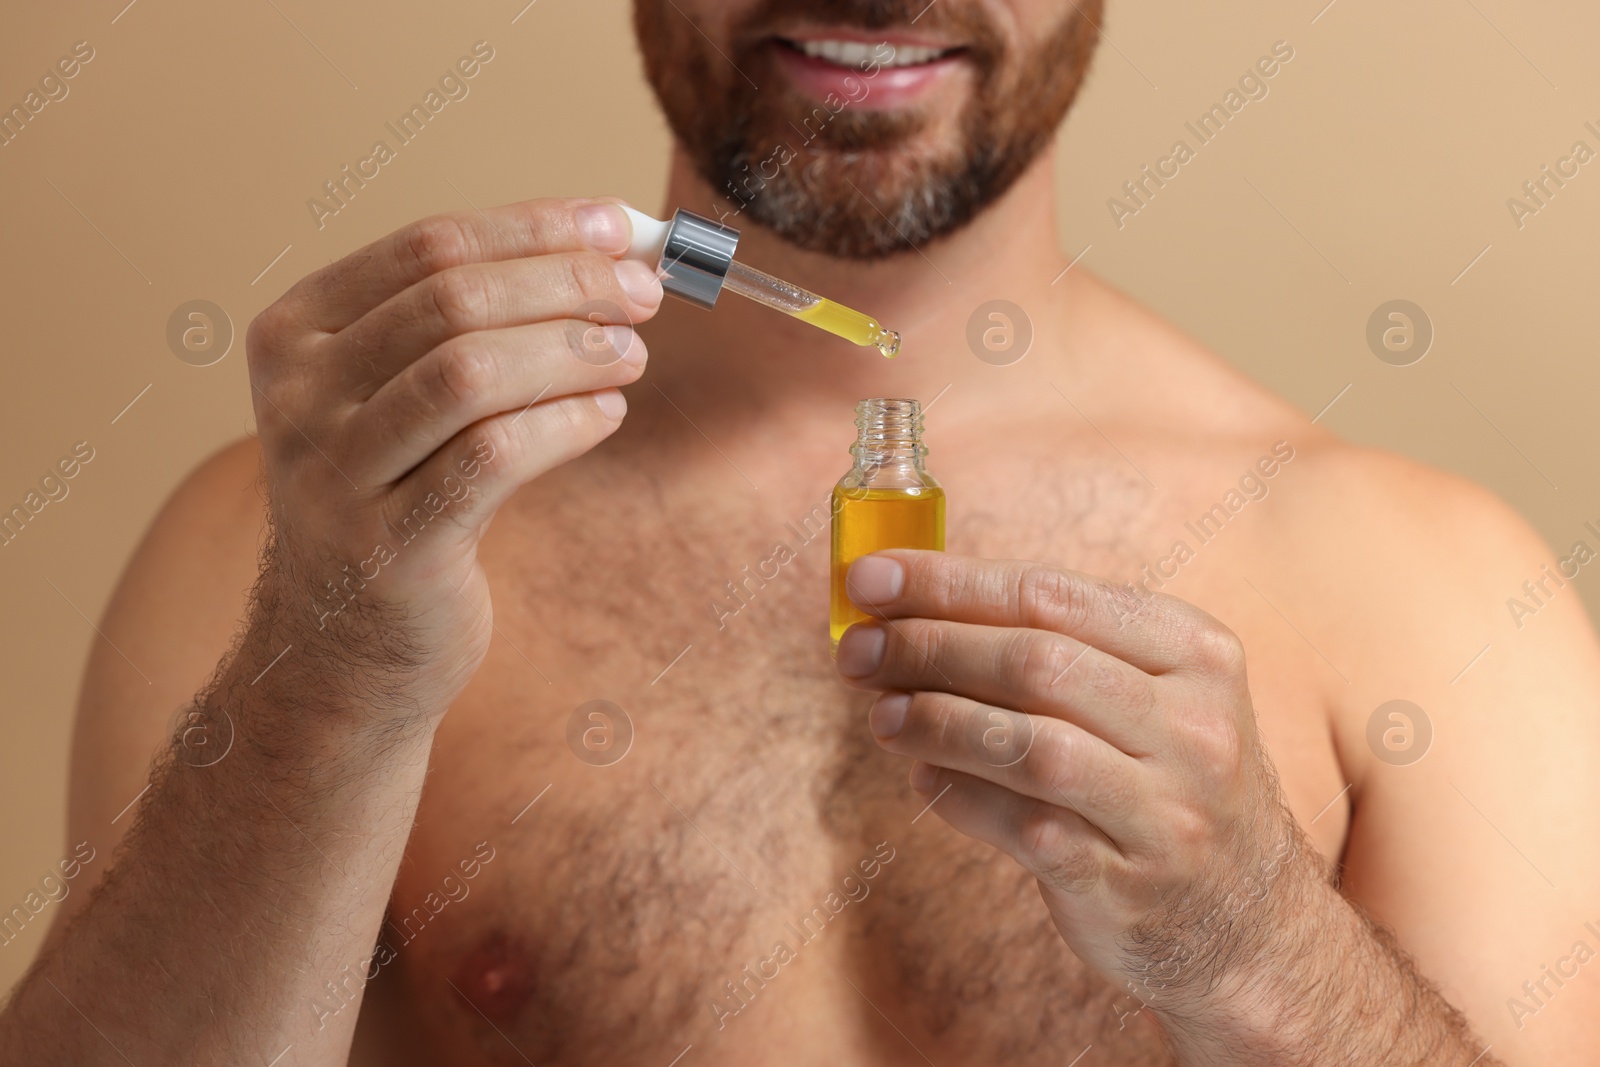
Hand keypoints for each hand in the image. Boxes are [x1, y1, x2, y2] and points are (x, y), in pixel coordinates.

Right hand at [244, 197, 662, 716]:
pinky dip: (567, 423)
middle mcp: (297, 396)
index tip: (619, 226)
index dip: (536, 228)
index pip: (428, 244)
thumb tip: (608, 246)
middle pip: (454, 300)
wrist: (343, 647)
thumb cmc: (396, 497)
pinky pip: (495, 456)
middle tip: (643, 294)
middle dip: (567, 284)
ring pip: (470, 371)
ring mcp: (333, 473)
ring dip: (572, 351)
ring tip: (630, 354)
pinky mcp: (388, 546)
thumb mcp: (403, 396)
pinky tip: (606, 415)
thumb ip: (476, 323)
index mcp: (295, 333)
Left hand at [834, 550, 1313, 1016]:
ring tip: (879, 713)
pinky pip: (1021, 825)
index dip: (947, 581)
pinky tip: (923, 778)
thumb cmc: (1166, 783)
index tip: (870, 577)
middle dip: (927, 646)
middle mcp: (1192, 725)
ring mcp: (1166, 809)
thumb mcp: (1153, 695)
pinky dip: (959, 795)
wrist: (1250, 926)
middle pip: (1034, 661)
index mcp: (1194, 651)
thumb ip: (1055, 645)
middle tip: (856, 649)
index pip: (1051, 594)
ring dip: (934, 720)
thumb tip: (911, 608)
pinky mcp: (1127, 882)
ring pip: (1026, 744)